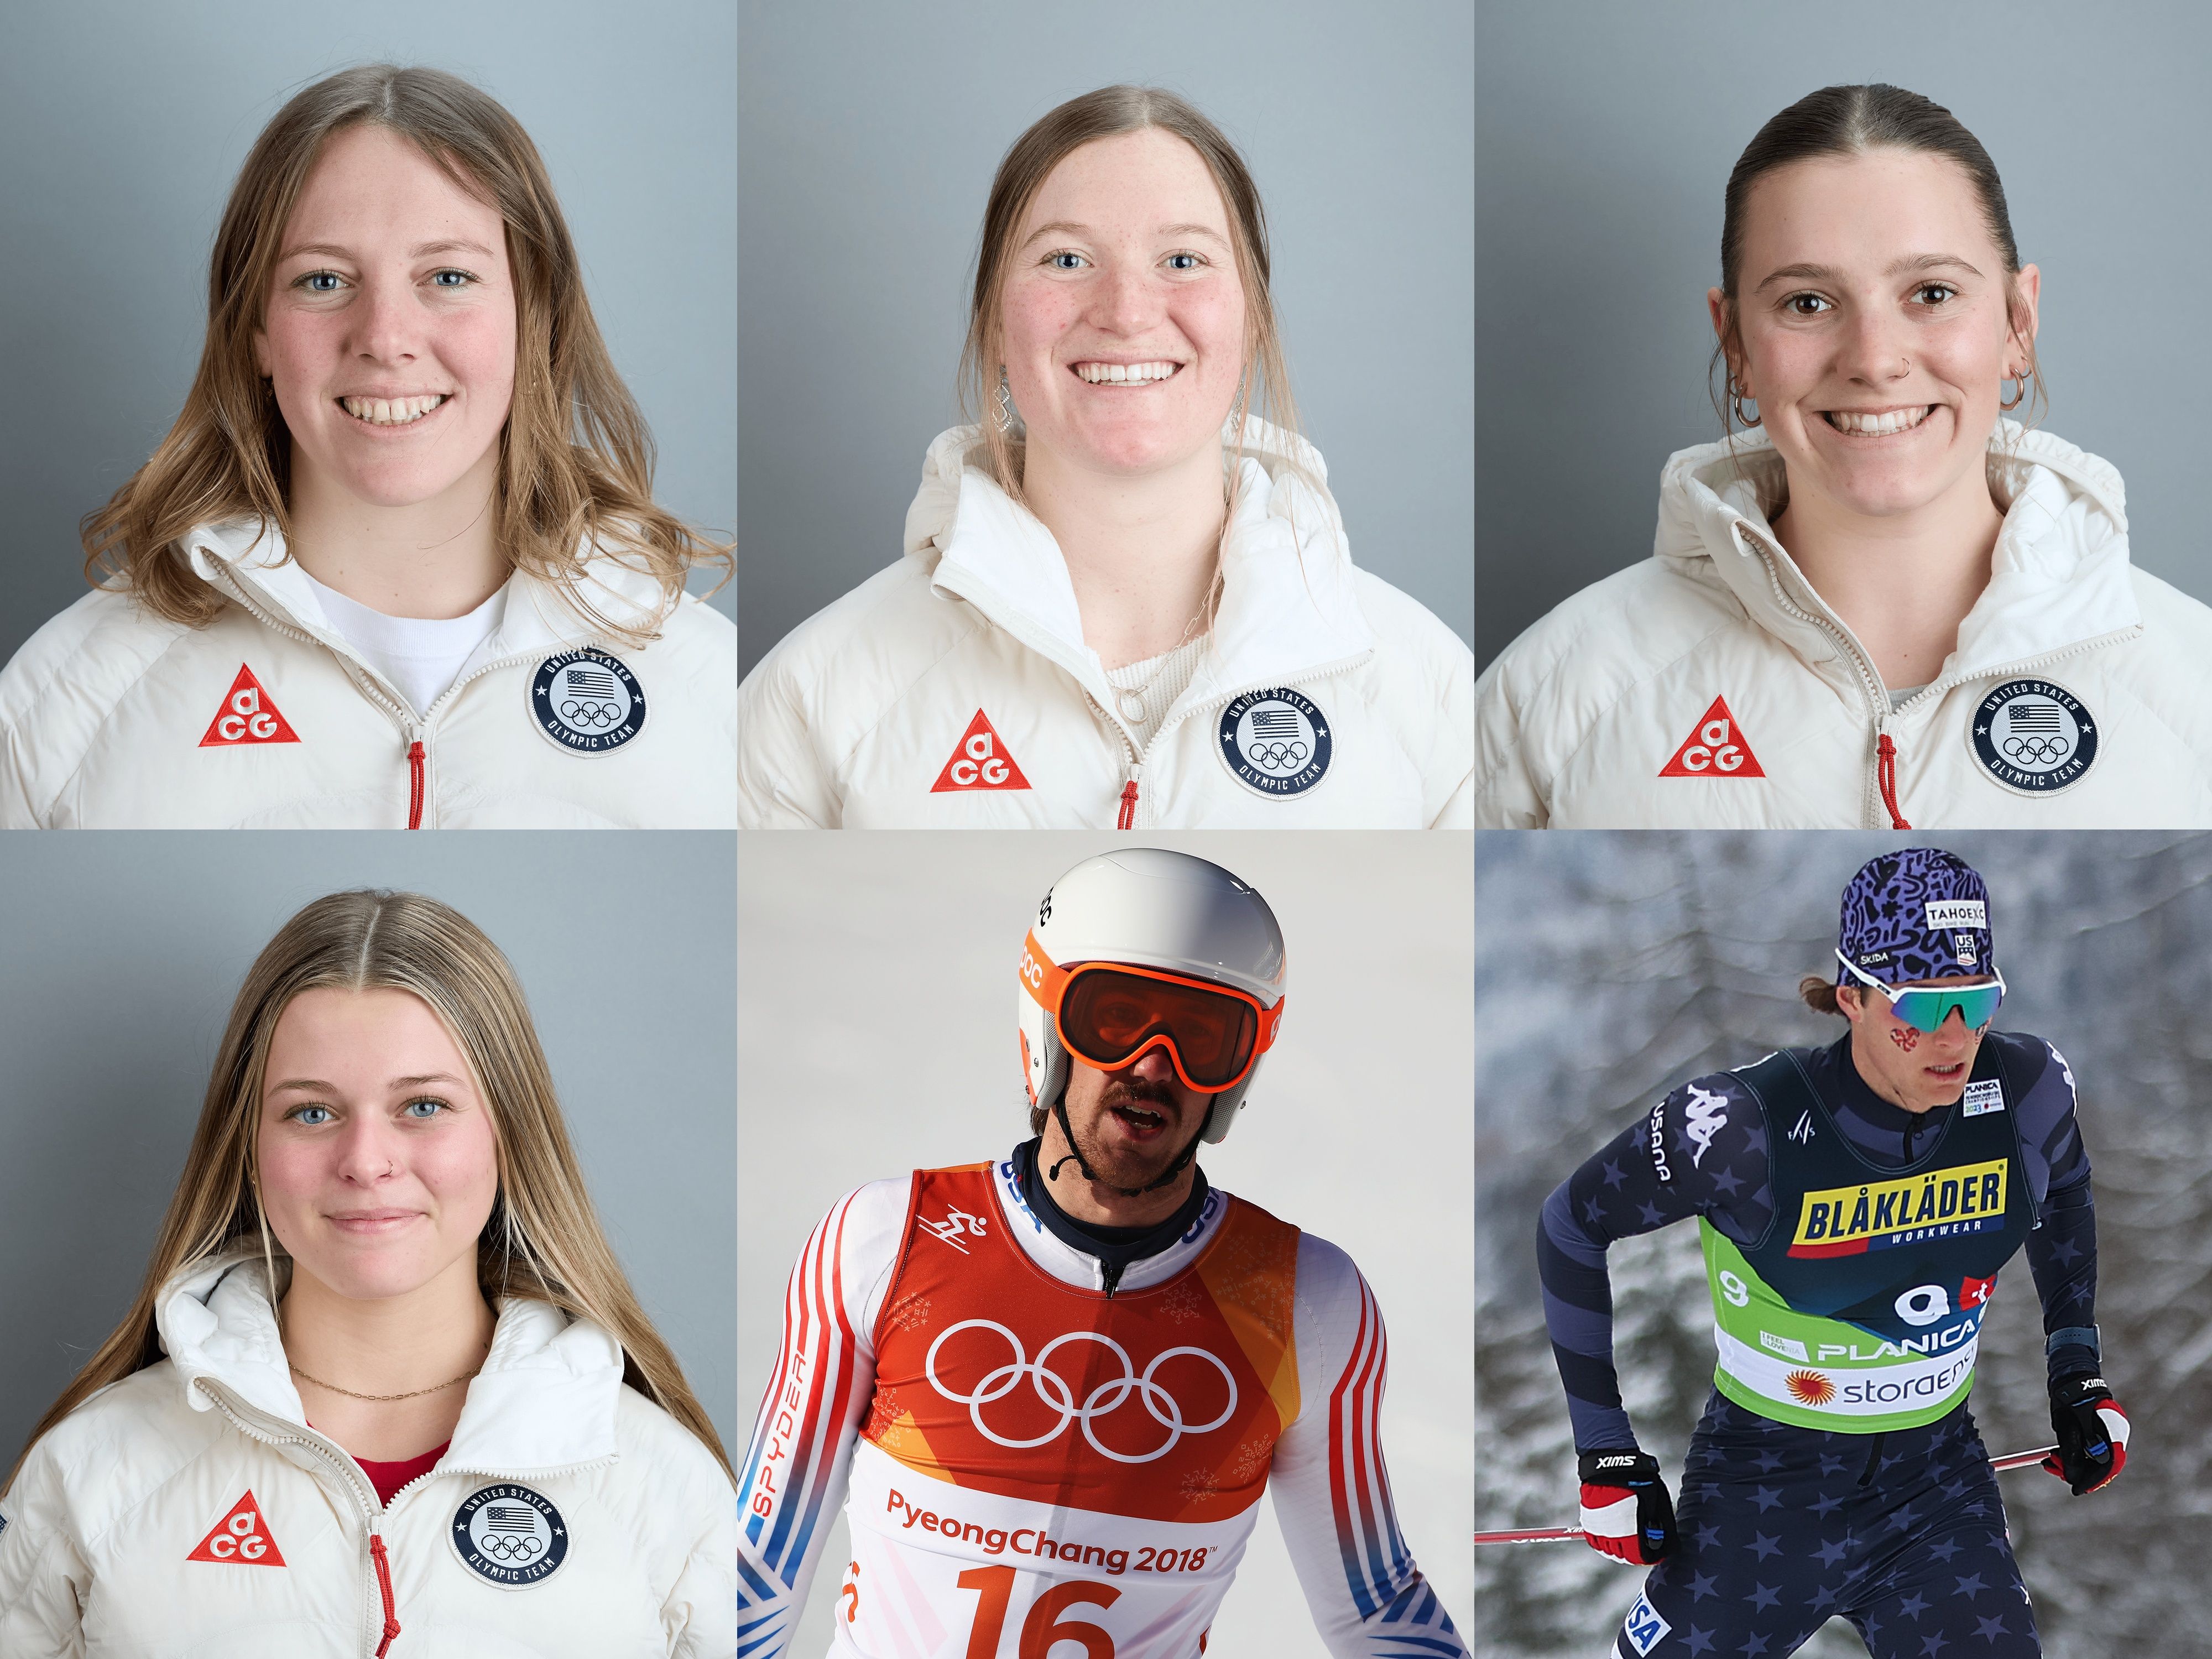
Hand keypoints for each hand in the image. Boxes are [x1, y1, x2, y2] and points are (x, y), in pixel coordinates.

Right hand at [1577, 1448, 1674, 1564]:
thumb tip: (1661, 1541)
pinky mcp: (1588, 1518)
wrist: (1610, 1461)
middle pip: (1622, 1556)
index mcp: (1631, 1529)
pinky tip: (1609, 1535)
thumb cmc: (1638, 1479)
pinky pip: (1593, 1540)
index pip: (1638, 1557)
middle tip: (1638, 1547)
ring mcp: (1598, 1525)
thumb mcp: (1655, 1500)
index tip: (1651, 1554)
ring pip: (1607, 1550)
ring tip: (1624, 1541)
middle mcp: (1613, 1531)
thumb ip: (1658, 1523)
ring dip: (1616, 1549)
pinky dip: (1601, 1541)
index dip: (1646, 1558)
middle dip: (1632, 1554)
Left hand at [2043, 1372, 2128, 1494]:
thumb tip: (2073, 1475)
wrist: (2072, 1377)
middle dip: (2079, 1473)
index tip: (2077, 1490)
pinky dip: (2074, 1458)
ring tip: (2051, 1464)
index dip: (2092, 1480)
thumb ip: (2072, 1449)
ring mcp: (2108, 1435)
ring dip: (2074, 1466)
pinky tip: (2055, 1458)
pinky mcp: (2098, 1435)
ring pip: (2094, 1461)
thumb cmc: (2070, 1397)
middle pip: (2101, 1466)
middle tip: (2055, 1471)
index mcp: (2113, 1431)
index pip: (2108, 1465)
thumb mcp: (2068, 1424)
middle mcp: (2115, 1436)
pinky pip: (2090, 1453)